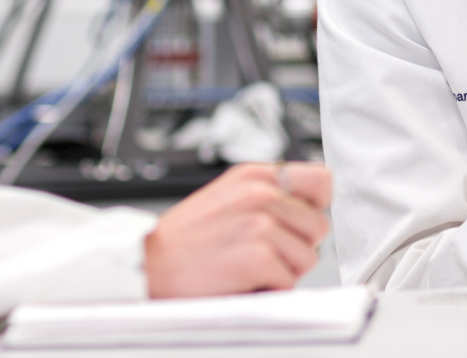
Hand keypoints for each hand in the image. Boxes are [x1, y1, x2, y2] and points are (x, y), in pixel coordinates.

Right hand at [144, 162, 332, 297]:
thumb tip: (310, 208)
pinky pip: (288, 281)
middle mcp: (260, 194)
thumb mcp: (227, 198)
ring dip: (283, 270)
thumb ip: (268, 196)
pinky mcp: (257, 257)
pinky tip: (243, 281)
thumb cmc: (183, 240)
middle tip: (262, 254)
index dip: (314, 208)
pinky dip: (269, 289)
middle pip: (318, 226)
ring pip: (307, 257)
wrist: (144, 266)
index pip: (321, 181)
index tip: (298, 222)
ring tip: (248, 267)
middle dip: (297, 246)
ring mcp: (260, 224)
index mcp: (255, 176)